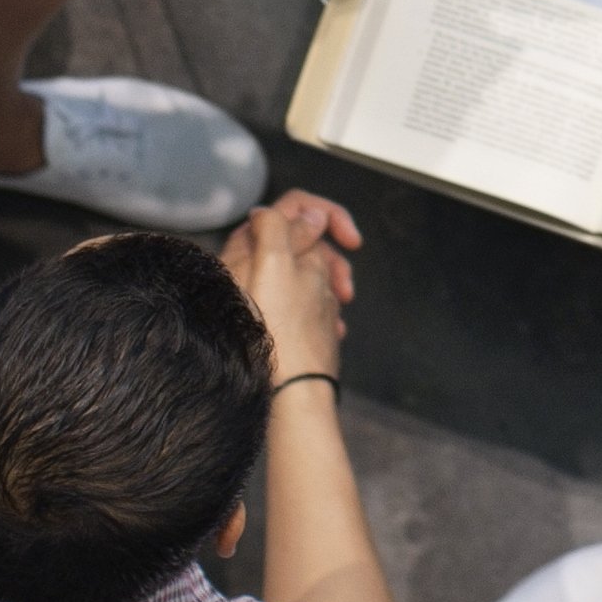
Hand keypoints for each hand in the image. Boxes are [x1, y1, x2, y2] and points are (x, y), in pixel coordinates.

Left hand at [218, 189, 361, 380]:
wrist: (278, 394)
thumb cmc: (275, 335)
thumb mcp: (275, 267)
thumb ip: (284, 227)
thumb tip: (305, 215)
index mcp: (250, 247)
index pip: (292, 207)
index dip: (327, 215)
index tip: (351, 240)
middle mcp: (253, 266)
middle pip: (304, 239)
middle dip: (332, 257)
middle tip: (347, 286)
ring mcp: (266, 293)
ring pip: (309, 270)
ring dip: (332, 284)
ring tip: (341, 307)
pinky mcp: (277, 317)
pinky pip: (307, 299)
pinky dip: (325, 307)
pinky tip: (333, 328)